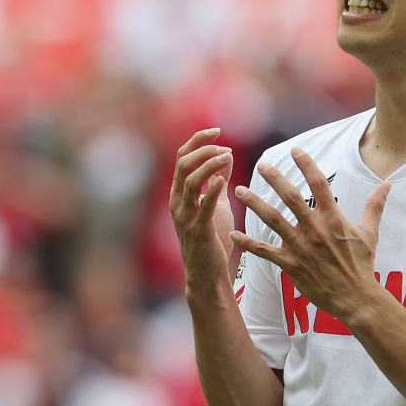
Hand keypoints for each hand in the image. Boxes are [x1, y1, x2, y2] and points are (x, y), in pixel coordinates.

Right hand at [170, 127, 237, 290]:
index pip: (182, 157)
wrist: (208, 274)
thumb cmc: (211, 239)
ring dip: (209, 165)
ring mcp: (186, 216)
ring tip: (227, 157)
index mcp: (180, 193)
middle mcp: (178, 202)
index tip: (217, 131)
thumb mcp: (215, 204)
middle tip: (224, 145)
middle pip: (183, 164)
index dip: (198, 141)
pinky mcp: (198, 230)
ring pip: (190, 181)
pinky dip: (212, 190)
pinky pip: (202, 206)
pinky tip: (225, 180)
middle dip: (203, 149)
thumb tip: (226, 154)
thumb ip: (217, 180)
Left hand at [231, 147, 389, 322]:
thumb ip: (374, 206)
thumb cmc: (362, 265)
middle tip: (261, 166)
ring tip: (239, 191)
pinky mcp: (291, 265)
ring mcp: (301, 247)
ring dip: (255, 204)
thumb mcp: (369, 233)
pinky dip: (248, 244)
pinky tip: (233, 234)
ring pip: (273, 220)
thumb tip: (387, 184)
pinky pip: (265, 252)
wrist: (356, 297)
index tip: (294, 150)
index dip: (306, 165)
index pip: (318, 184)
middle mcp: (315, 230)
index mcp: (334, 219)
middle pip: (290, 198)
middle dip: (274, 179)